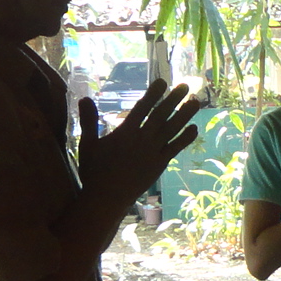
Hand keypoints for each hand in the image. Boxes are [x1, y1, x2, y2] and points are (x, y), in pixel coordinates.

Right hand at [77, 79, 204, 207]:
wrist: (106, 199)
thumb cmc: (94, 171)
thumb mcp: (87, 144)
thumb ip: (88, 121)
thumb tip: (84, 98)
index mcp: (125, 132)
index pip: (142, 108)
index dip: (153, 94)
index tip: (162, 82)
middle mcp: (142, 140)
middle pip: (161, 115)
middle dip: (173, 99)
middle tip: (185, 86)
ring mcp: (152, 153)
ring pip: (172, 130)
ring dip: (184, 115)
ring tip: (196, 102)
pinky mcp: (159, 165)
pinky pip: (175, 148)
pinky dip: (185, 138)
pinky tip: (194, 128)